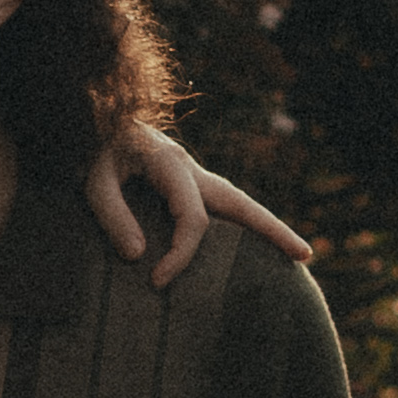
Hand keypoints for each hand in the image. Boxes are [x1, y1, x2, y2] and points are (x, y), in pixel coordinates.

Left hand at [89, 125, 320, 280]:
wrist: (93, 117)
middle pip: (240, 202)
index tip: (158, 280)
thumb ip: (112, 215)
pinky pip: (221, 206)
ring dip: (267, 227)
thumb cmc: (91, 149)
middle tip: (306, 256)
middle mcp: (190, 168)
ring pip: (238, 202)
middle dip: (273, 229)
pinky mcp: (186, 183)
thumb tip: (138, 256)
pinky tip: (252, 245)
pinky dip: (242, 223)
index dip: (181, 253)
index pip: (192, 218)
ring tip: (297, 254)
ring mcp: (192, 174)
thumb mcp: (92, 180)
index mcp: (170, 164)